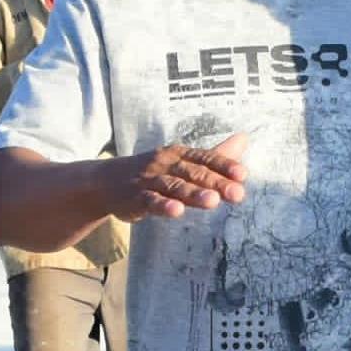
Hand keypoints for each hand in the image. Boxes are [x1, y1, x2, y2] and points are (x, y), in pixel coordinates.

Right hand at [112, 134, 247, 221]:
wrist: (106, 181)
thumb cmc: (152, 172)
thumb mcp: (182, 161)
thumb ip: (214, 156)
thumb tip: (244, 139)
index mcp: (179, 154)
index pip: (205, 158)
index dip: (224, 165)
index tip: (243, 175)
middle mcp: (166, 164)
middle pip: (193, 173)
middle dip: (216, 182)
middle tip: (238, 193)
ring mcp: (150, 180)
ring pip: (174, 186)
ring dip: (193, 193)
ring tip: (213, 202)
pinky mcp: (135, 197)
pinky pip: (151, 201)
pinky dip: (163, 205)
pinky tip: (176, 212)